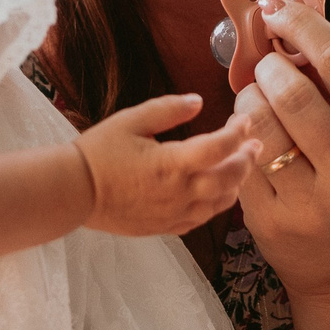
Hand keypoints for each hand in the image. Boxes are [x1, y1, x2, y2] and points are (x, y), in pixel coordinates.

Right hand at [75, 93, 259, 235]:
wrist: (74, 192)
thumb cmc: (99, 152)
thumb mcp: (131, 120)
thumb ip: (168, 109)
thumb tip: (199, 102)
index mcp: (171, 163)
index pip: (219, 147)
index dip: (238, 132)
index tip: (245, 119)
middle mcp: (178, 192)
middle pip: (228, 178)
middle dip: (246, 160)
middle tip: (255, 144)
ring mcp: (174, 213)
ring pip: (220, 203)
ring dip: (236, 184)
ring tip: (241, 167)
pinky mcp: (166, 227)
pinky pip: (202, 219)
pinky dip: (217, 204)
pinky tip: (218, 193)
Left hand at [232, 0, 329, 302]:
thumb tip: (301, 17)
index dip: (304, 26)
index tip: (280, 11)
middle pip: (294, 93)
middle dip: (270, 68)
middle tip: (268, 66)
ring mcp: (313, 205)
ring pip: (258, 124)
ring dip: (248, 99)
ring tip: (257, 100)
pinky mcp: (273, 224)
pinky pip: (241, 159)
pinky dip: (238, 137)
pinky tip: (250, 137)